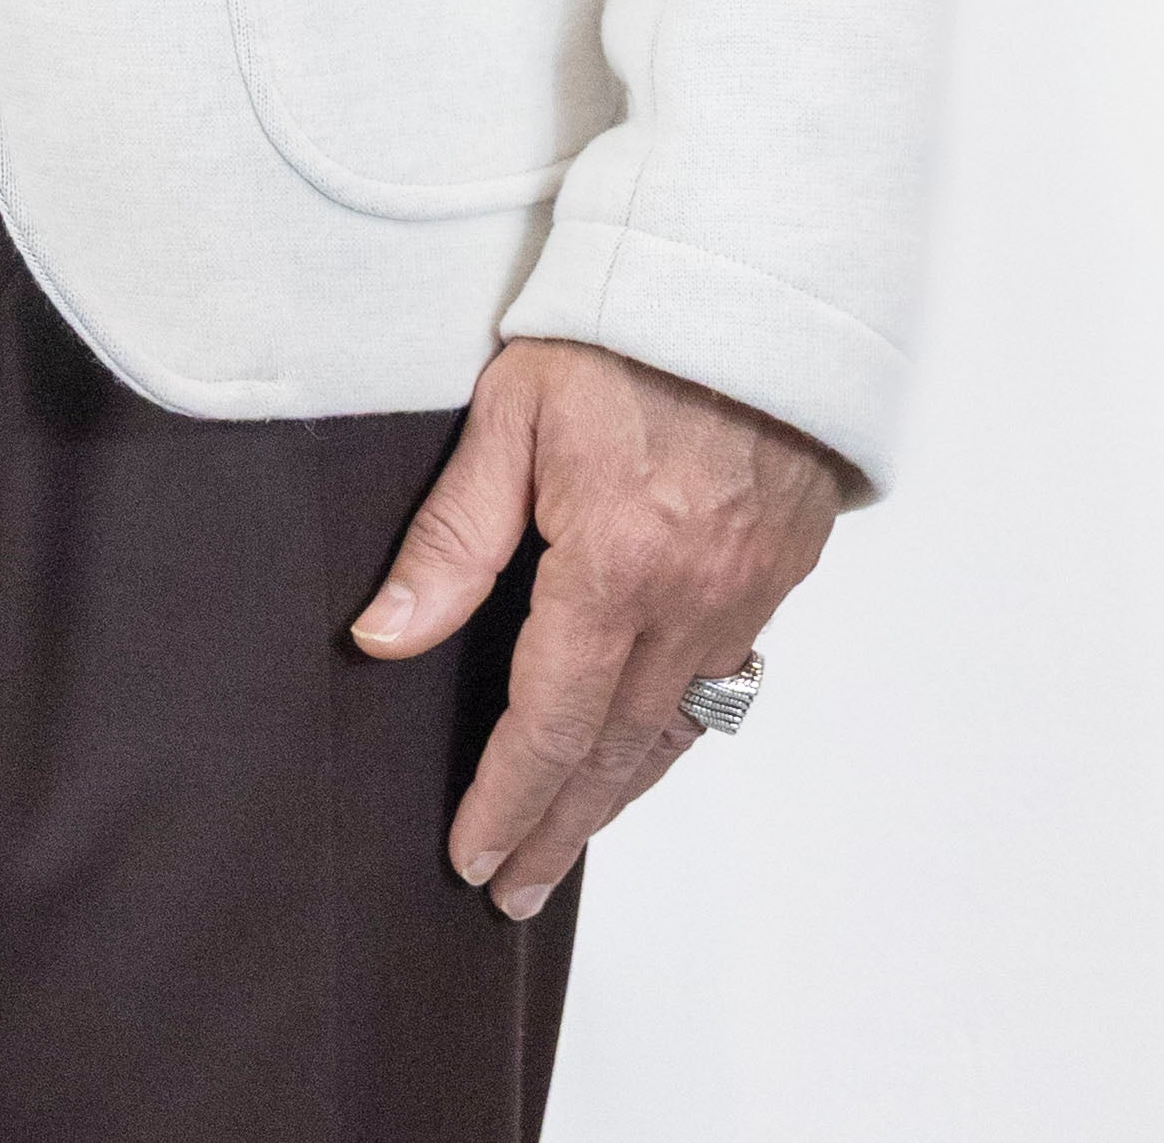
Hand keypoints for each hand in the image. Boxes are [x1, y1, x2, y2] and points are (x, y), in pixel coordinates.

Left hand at [351, 336, 845, 917]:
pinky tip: (645, 750)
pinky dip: (678, 732)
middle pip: (615, 749)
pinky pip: (724, 681)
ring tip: (567, 841)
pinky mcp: (780, 570)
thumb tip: (383, 639)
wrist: (750, 274)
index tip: (473, 857)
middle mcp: (690, 596)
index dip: (508, 799)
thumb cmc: (619, 327)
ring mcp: (746, 590)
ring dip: (618, 794)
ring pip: (676, 728)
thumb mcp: (511, 415)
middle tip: (514, 889)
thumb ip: (452, 540)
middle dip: (559, 827)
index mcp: (616, 563)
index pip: (550, 721)